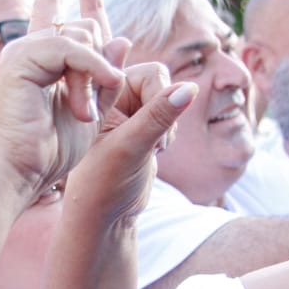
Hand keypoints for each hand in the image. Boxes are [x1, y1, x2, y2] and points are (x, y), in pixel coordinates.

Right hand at [0, 0, 124, 193]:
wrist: (19, 172)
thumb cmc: (49, 150)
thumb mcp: (92, 111)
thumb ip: (106, 76)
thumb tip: (121, 38)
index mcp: (41, 58)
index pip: (48, 5)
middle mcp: (29, 48)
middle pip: (87, 27)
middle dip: (100, 66)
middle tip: (86, 111)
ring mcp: (23, 50)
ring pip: (82, 36)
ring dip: (93, 78)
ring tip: (79, 114)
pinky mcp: (20, 59)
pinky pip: (72, 47)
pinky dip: (89, 71)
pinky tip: (85, 103)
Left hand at [65, 60, 193, 228]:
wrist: (104, 215)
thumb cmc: (104, 183)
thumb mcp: (132, 146)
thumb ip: (159, 116)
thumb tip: (191, 88)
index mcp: (97, 92)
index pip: (144, 72)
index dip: (155, 96)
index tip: (145, 129)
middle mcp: (111, 95)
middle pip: (159, 79)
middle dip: (163, 110)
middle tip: (154, 140)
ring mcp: (127, 109)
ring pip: (168, 98)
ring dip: (168, 124)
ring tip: (151, 148)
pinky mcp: (141, 124)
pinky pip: (168, 115)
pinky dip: (168, 133)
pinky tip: (154, 151)